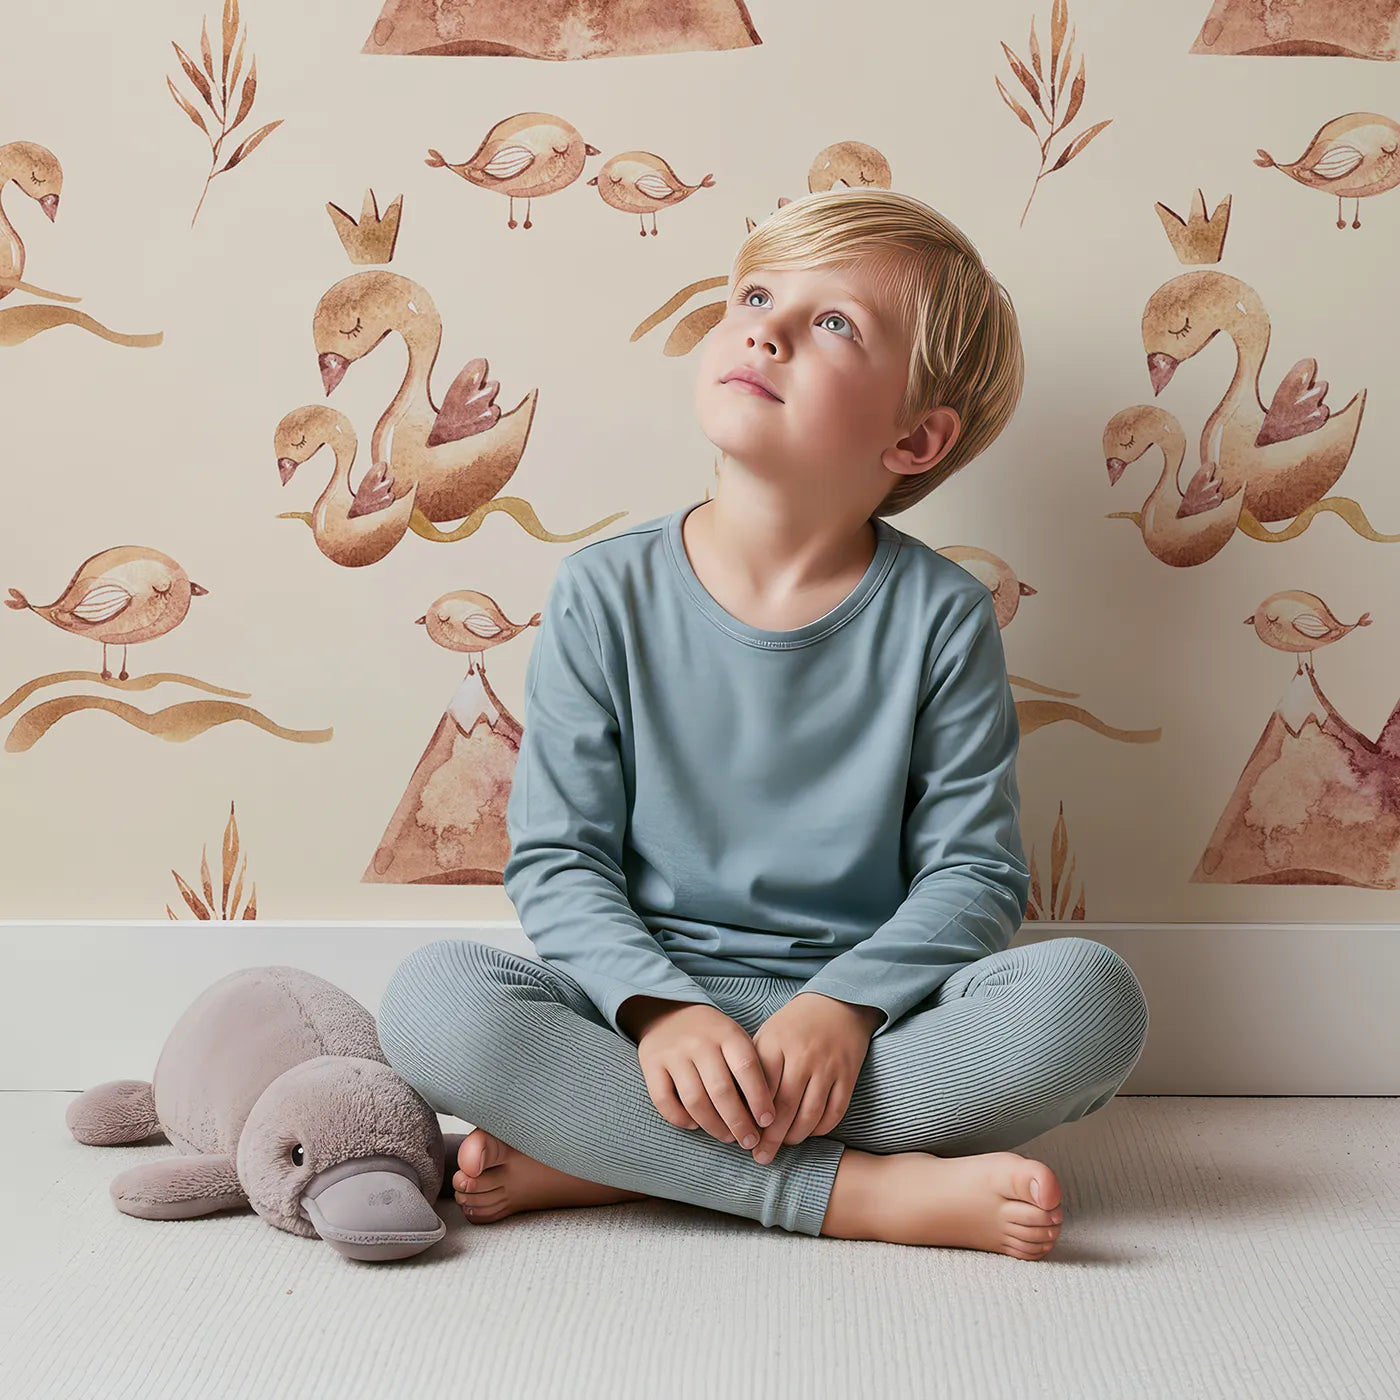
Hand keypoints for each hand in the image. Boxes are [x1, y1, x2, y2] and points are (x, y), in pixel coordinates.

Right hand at [631, 1002, 776, 1150]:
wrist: (666, 1013)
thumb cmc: (711, 1035)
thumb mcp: (733, 1037)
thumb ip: (748, 1067)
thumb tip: (765, 1113)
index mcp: (726, 1033)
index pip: (747, 1068)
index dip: (759, 1098)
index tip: (767, 1122)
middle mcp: (699, 1042)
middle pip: (721, 1090)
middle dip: (739, 1122)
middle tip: (749, 1141)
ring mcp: (673, 1053)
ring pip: (694, 1100)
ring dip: (714, 1126)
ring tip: (727, 1136)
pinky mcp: (651, 1064)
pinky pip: (664, 1101)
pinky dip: (680, 1119)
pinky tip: (694, 1125)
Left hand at [748, 993, 879, 1164]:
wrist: (838, 1003)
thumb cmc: (794, 1025)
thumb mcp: (768, 1035)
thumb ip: (754, 1067)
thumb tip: (738, 1107)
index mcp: (775, 1043)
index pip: (759, 1089)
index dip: (751, 1118)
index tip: (744, 1135)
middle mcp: (802, 1055)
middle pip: (783, 1108)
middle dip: (770, 1139)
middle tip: (761, 1157)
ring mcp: (828, 1066)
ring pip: (809, 1115)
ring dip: (794, 1137)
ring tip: (783, 1146)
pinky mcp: (848, 1075)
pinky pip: (834, 1113)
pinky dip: (820, 1129)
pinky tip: (808, 1132)